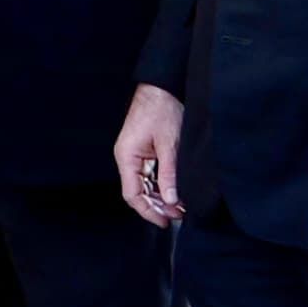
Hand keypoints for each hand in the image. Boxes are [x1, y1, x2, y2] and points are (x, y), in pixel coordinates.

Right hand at [113, 87, 183, 225]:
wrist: (163, 85)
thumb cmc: (162, 109)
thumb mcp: (170, 144)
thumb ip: (169, 174)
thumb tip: (172, 200)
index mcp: (127, 156)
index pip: (133, 194)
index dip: (148, 211)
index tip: (165, 222)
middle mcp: (127, 157)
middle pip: (138, 192)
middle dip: (158, 206)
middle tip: (179, 215)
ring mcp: (135, 154)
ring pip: (145, 184)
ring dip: (161, 196)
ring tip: (180, 206)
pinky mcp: (145, 149)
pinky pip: (150, 173)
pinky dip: (162, 184)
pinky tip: (175, 191)